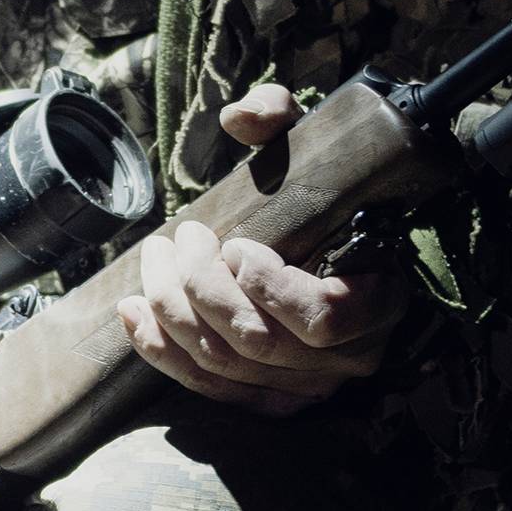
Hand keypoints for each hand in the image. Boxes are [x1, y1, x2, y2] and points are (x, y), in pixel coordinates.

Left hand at [117, 84, 406, 412]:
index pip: (323, 318)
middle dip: (203, 288)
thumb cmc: (319, 191)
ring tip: (155, 259)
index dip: (270, 288)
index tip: (236, 244)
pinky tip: (133, 312)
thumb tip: (240, 119)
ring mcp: (304, 383)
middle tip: (182, 238)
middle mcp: (346, 356)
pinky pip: (208, 386)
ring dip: (174, 310)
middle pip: (259, 341)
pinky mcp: (264, 394)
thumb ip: (280, 116)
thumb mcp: (309, 141)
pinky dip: (162, 350)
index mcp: (378, 301)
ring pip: (226, 363)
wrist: (325, 237)